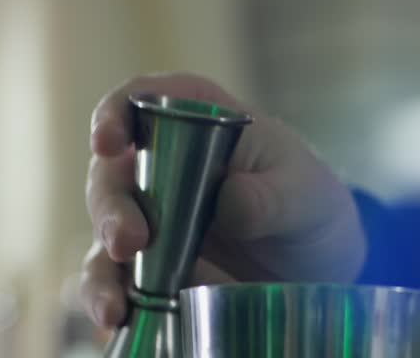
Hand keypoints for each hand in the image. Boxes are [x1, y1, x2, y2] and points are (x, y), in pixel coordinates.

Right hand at [81, 72, 366, 327]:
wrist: (317, 266)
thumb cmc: (309, 204)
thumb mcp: (306, 195)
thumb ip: (271, 196)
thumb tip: (229, 201)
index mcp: (196, 118)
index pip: (142, 99)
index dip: (115, 113)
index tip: (108, 142)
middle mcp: (160, 163)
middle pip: (112, 173)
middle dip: (111, 207)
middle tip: (129, 242)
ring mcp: (150, 216)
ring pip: (105, 232)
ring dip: (103, 266)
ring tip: (115, 304)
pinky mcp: (149, 264)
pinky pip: (117, 280)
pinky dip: (111, 299)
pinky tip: (118, 320)